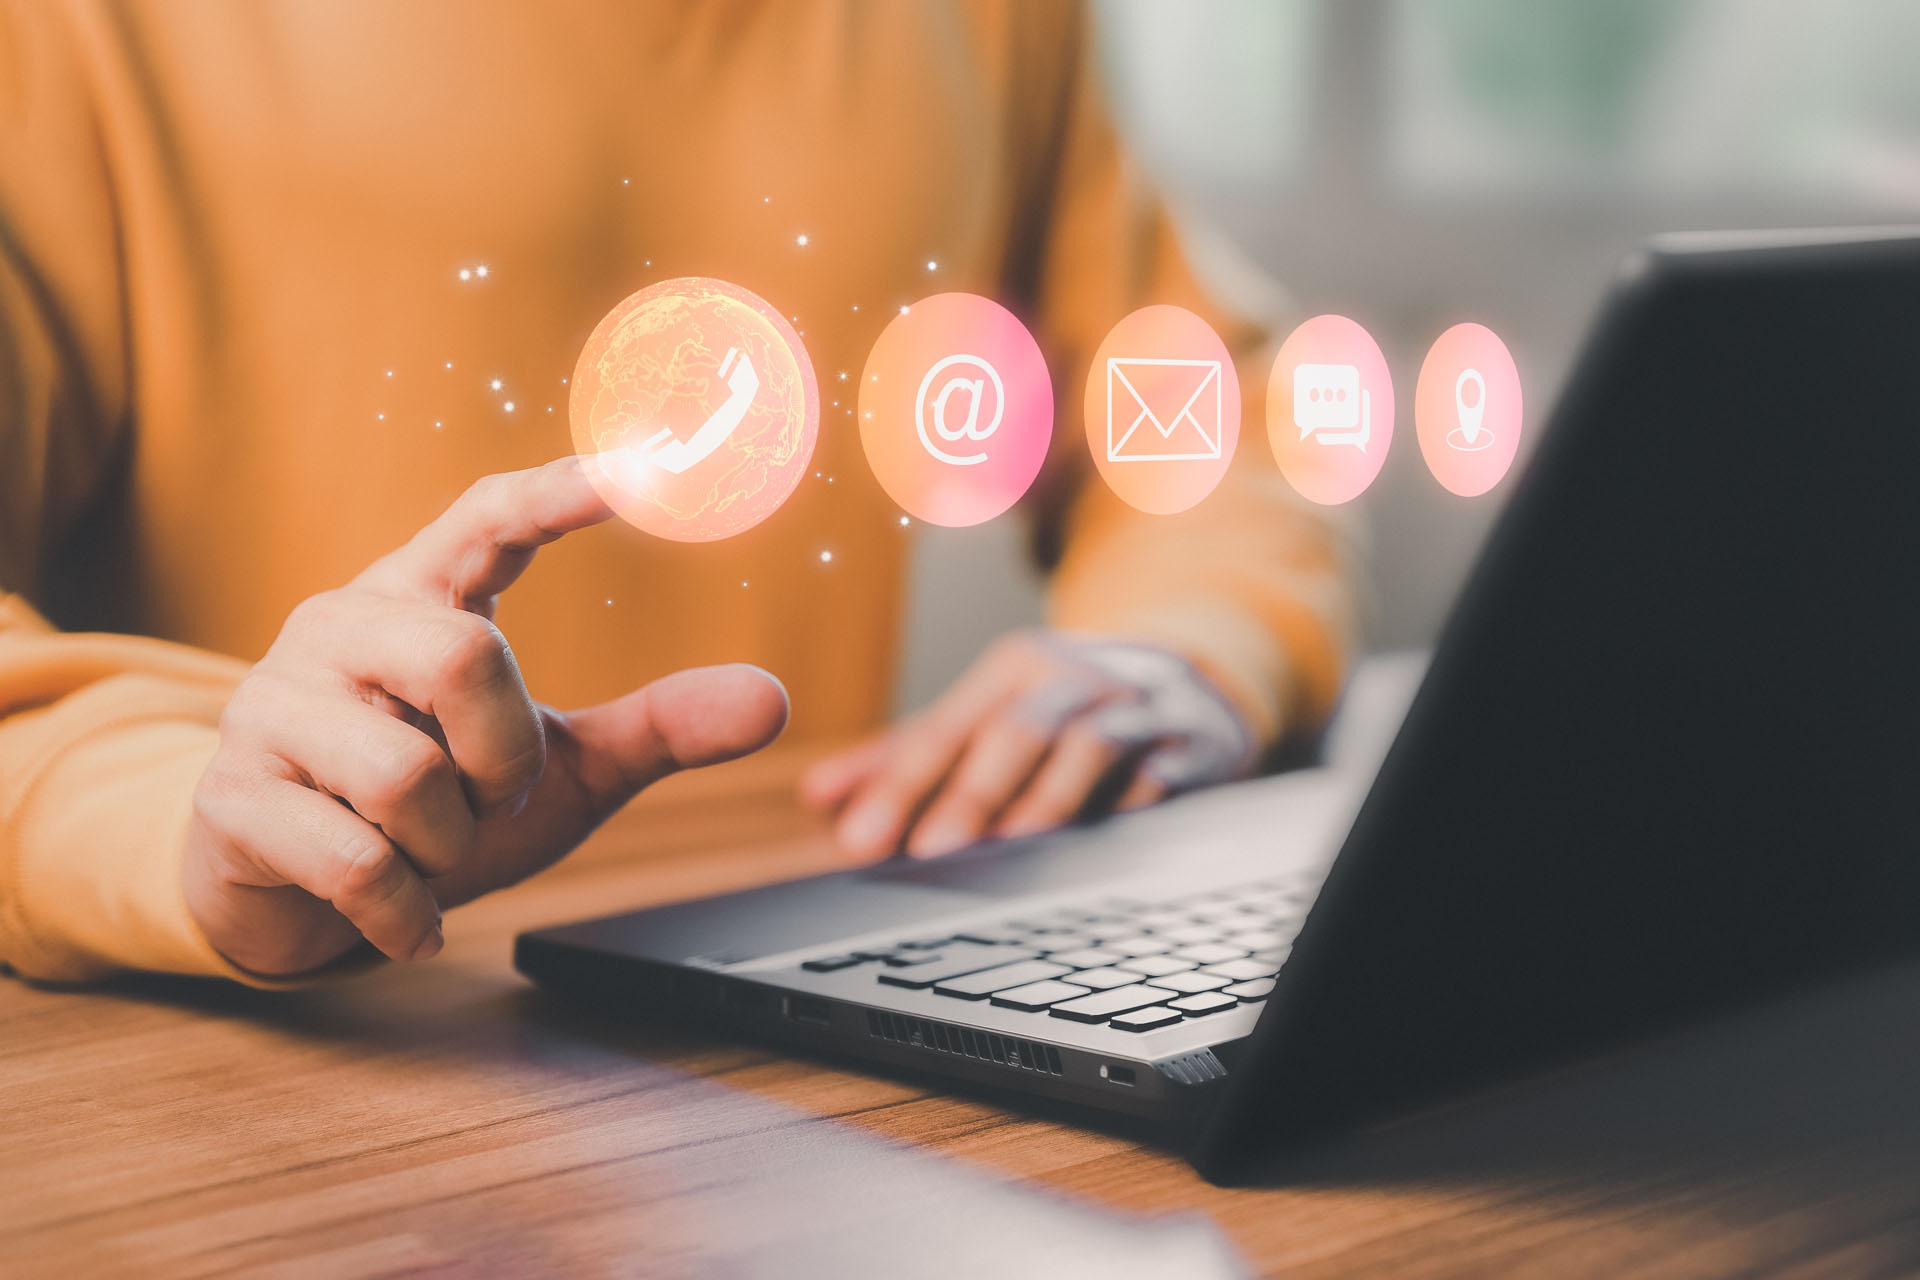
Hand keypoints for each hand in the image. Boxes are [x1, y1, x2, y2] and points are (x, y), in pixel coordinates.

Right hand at [182, 458, 788, 976]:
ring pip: (408, 772)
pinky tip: (407, 918)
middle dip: (506, 756)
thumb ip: (656, 728)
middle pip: (462, 654)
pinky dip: (407, 909)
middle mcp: (337, 626)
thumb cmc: (436, 809)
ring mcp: (270, 707)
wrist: (299, 899)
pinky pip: (355, 860)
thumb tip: (774, 700)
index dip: (559, 491)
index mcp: (419, 598)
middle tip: (489, 797)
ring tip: (430, 851)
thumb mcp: (556, 770)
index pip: (487, 516)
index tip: (641, 469)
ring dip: (452, 841)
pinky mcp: (232, 799)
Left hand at [800, 630, 1252, 859]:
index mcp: (1012, 670)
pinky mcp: (1187, 746)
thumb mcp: (986, 718)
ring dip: (1047, 799)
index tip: (860, 838)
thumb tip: (818, 795)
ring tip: (1008, 849)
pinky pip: (1160, 777)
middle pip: (1014, 732)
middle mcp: (1071, 681)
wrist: (1186, 684)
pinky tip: (1102, 843)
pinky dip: (1130, 807)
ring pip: (1089, 747)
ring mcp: (1135, 708)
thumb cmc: (1063, 710)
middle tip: (930, 851)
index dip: (898, 784)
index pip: (944, 728)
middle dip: (970, 793)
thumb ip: (905, 756)